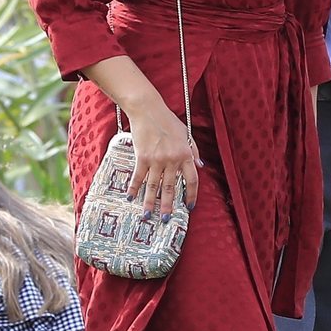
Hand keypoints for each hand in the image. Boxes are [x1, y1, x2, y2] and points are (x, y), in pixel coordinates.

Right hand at [122, 97, 200, 218]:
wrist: (148, 110)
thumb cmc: (168, 121)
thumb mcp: (186, 134)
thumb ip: (193, 150)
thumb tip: (200, 165)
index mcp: (185, 154)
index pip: (192, 180)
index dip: (191, 195)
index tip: (190, 206)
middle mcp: (172, 159)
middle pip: (171, 187)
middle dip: (169, 205)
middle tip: (166, 219)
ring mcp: (156, 159)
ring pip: (154, 186)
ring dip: (150, 203)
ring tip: (148, 216)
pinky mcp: (142, 157)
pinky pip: (138, 176)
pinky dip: (134, 187)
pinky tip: (130, 197)